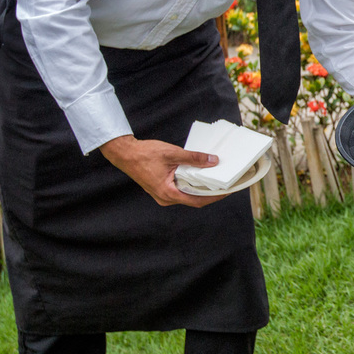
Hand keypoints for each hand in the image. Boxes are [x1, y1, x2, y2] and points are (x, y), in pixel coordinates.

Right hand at [99, 134, 222, 207]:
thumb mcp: (173, 153)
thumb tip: (212, 161)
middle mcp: (166, 198)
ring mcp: (163, 195)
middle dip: (210, 193)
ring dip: (201, 188)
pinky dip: (191, 184)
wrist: (125, 153)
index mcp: (168, 193)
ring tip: (215, 178)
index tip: (227, 191)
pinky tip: (200, 175)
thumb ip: (193, 158)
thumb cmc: (144, 154)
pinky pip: (181, 190)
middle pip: (194, 199)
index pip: (197, 200)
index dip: (214, 197)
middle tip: (225, 184)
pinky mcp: (162, 189)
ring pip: (187, 194)